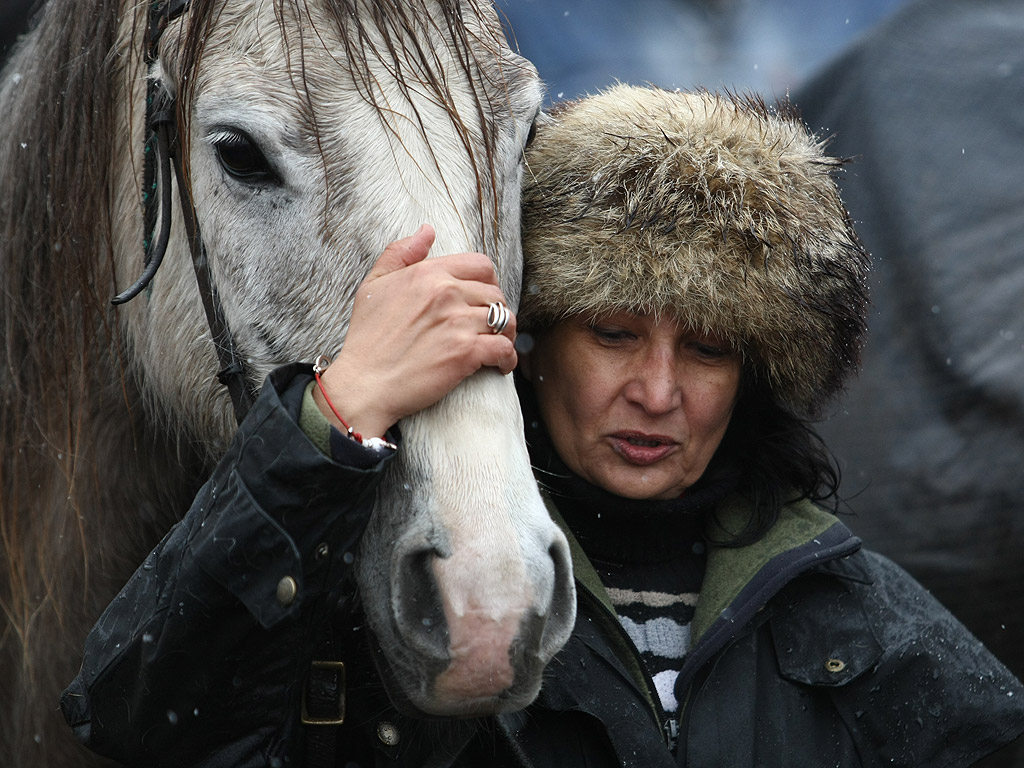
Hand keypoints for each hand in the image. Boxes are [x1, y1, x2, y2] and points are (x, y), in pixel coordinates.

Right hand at [314, 225, 516, 437]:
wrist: (364, 383)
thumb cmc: (367, 337)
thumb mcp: (373, 285)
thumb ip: (401, 253)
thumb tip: (428, 230)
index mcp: (428, 273)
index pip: (481, 265)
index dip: (488, 281)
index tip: (483, 297)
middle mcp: (446, 293)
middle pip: (495, 293)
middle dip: (497, 309)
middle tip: (489, 325)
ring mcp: (458, 323)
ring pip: (505, 319)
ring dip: (507, 333)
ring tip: (498, 343)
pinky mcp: (466, 353)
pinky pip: (504, 348)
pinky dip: (507, 358)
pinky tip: (500, 365)